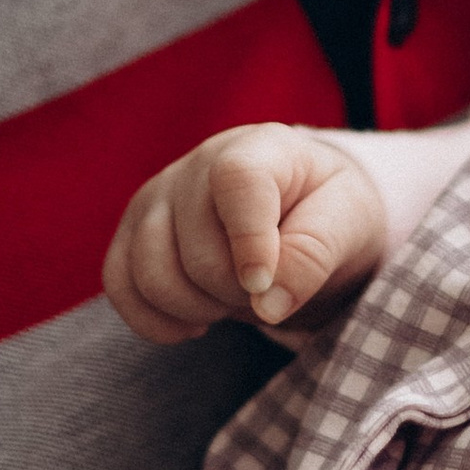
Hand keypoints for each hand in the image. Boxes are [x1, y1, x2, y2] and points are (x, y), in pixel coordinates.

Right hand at [103, 126, 387, 341]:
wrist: (301, 215)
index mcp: (260, 148)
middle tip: (268, 289)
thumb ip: (314, 255)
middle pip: (196, 250)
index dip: (248, 240)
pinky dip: (156, 320)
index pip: (235, 180)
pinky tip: (196, 320)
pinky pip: (119, 286)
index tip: (264, 285)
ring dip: (198, 309)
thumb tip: (269, 300)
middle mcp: (198, 163)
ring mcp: (157, 198)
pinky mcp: (132, 233)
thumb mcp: (349, 225)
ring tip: (235, 301)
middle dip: (237, 293)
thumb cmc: (328, 214)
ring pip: (150, 274)